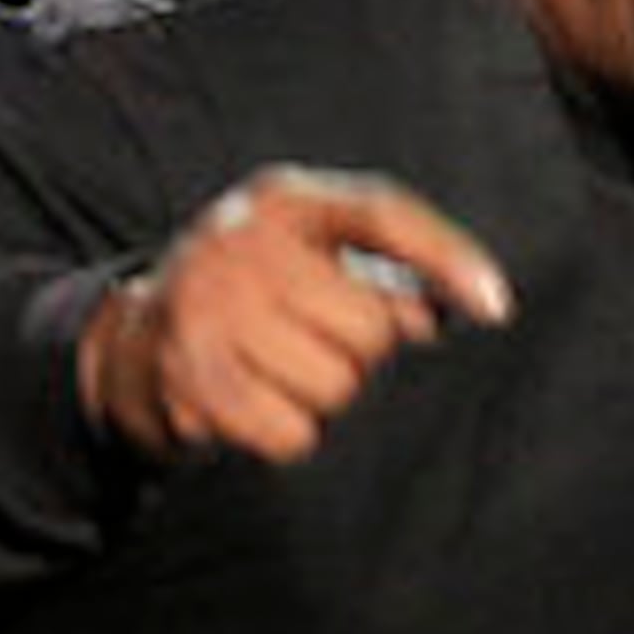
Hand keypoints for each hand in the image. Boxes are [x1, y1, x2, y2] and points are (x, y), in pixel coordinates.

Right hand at [79, 167, 512, 465]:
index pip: (385, 214)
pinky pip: (291, 432)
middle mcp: (245, 241)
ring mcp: (210, 306)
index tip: (497, 307)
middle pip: (371, 328)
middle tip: (316, 342)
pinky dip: (288, 433)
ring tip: (281, 369)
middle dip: (360, 351)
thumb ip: (384, 274)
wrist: (136, 338)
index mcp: (288, 200)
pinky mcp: (190, 375)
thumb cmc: (257, 293)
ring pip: (336, 386)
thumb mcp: (312, 257)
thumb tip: (444, 315)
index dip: (447, 257)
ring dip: (323, 395)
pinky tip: (257, 404)